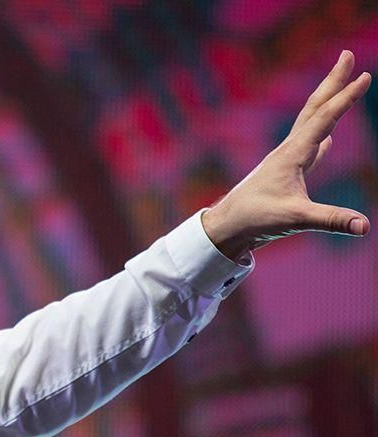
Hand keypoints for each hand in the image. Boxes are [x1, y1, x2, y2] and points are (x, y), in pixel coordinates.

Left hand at [202, 50, 371, 259]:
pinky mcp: (285, 172)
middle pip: (315, 108)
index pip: (324, 119)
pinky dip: (322, 135)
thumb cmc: (255, 219)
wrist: (227, 226)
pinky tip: (330, 138)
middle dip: (333, 81)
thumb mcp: (295, 219)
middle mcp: (288, 150)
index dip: (346, 98)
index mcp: (292, 155)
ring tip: (341, 83)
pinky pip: (309, 146)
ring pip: (311, 122)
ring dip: (328, 101)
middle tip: (348, 55)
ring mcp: (286, 160)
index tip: (366, 76)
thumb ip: (331, 220)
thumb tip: (364, 226)